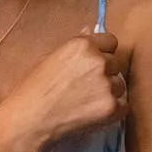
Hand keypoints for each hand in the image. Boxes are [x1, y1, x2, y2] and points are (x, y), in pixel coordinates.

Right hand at [0, 30, 126, 151]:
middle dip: (105, 73)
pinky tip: (92, 114)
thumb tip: (91, 30)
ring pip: (120, 85)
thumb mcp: (49, 58)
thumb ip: (75, 45)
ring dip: (109, 92)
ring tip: (86, 102)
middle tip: (85, 87)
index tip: (93, 64)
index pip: (111, 41)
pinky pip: (123, 105)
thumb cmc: (32, 90)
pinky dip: (113, 110)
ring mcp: (107, 85)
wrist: (28, 121)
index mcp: (83, 45)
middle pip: (116, 63)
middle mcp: (99, 61)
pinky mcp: (112, 107)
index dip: (102, 52)